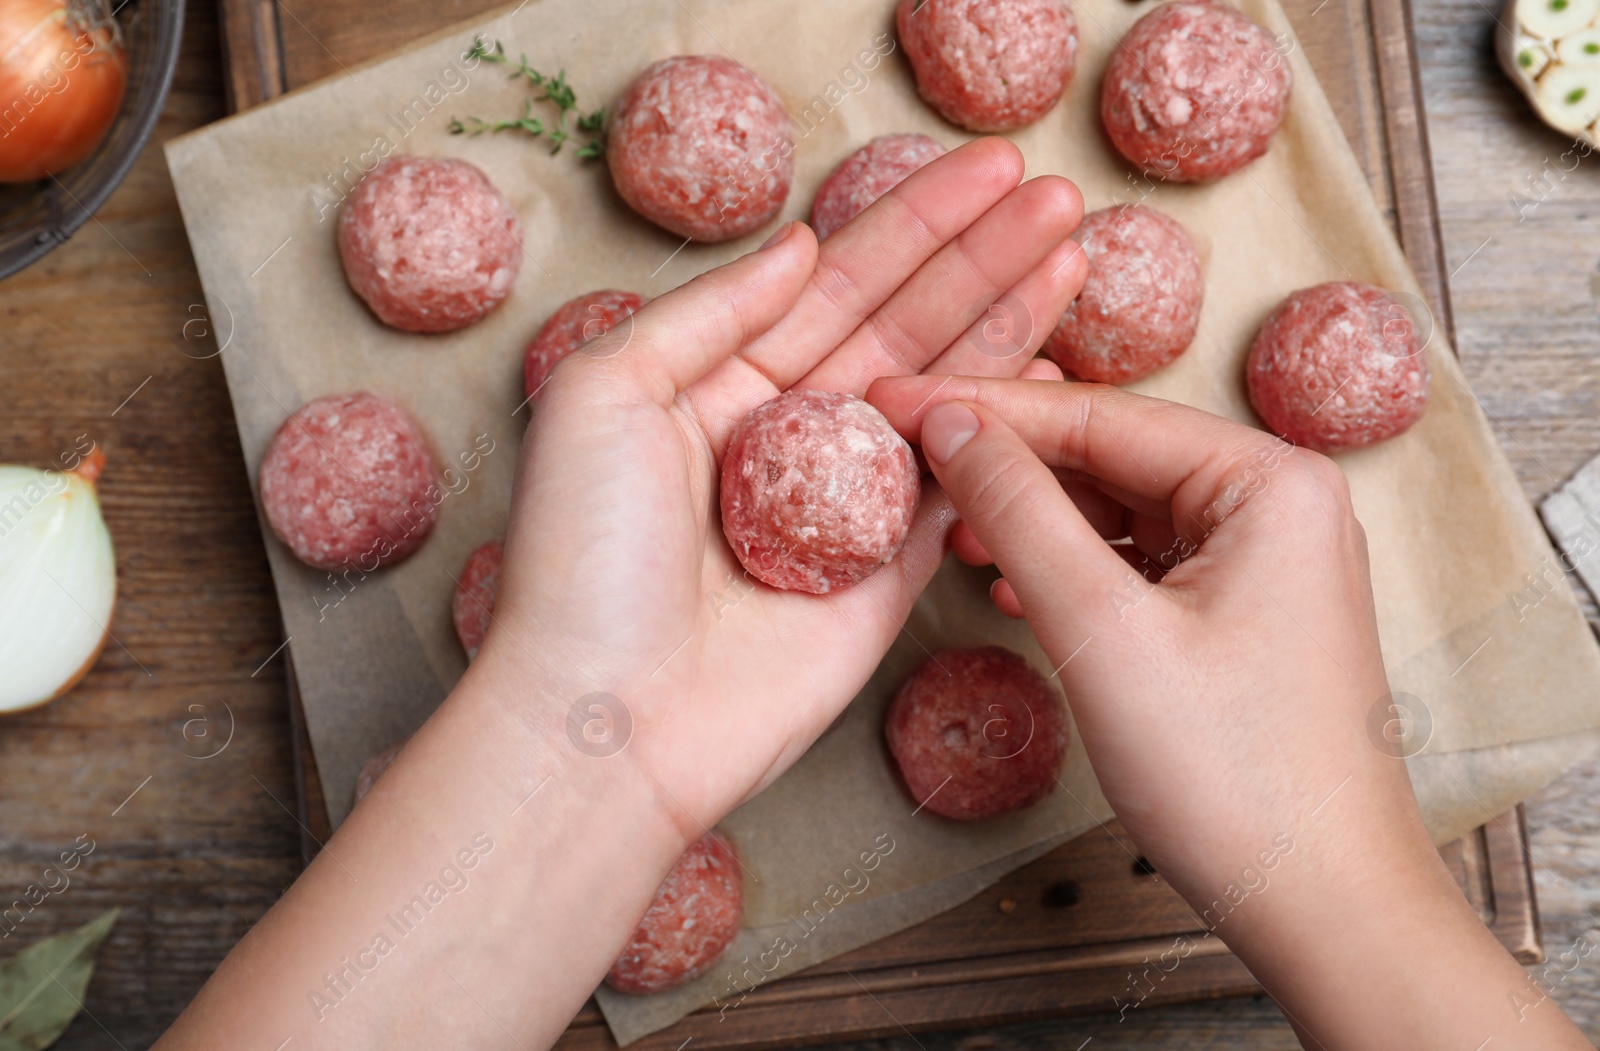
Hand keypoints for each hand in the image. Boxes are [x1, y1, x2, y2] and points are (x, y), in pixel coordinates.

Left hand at [483, 138, 1084, 837]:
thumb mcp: (606, 393)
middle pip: (903, 326)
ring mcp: (843, 506)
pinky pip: (959, 491)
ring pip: (943, 396)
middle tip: (1056, 197)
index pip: (833, 283)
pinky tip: (1051, 372)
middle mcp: (786, 437)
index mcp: (717, 386)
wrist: (612, 713)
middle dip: (980, 258)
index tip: (987, 169)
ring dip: (1006, 325)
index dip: (912, 222)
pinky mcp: (887, 576)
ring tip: (1070, 254)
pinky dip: (1005, 435)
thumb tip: (800, 246)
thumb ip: (709, 312)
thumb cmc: (584, 556)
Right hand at [864, 376, 1589, 1049]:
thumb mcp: (1101, 630)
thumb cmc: (1234, 776)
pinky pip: (1139, 563)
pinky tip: (1011, 587)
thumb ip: (1018, 511)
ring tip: (947, 530)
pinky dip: (1072, 569)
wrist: (1322, 910)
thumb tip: (950, 425)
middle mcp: (1278, 503)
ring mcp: (1265, 561)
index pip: (1097, 416)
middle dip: (1005, 466)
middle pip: (1110, 455)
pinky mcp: (1243, 615)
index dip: (981, 410)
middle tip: (904, 462)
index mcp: (1269, 481)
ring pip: (1119, 510)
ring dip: (1032, 519)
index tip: (891, 403)